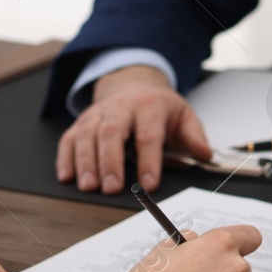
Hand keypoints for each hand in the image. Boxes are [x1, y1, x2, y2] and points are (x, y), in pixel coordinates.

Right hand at [56, 65, 212, 193]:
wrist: (132, 84)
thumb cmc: (157, 106)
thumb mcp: (183, 115)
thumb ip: (195, 136)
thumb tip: (205, 155)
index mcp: (149, 106)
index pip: (148, 134)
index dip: (149, 160)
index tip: (149, 183)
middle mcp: (120, 108)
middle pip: (112, 132)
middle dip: (110, 162)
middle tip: (112, 188)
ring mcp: (98, 114)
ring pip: (87, 135)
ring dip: (86, 162)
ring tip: (89, 186)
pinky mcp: (81, 122)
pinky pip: (69, 138)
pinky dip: (66, 158)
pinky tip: (67, 176)